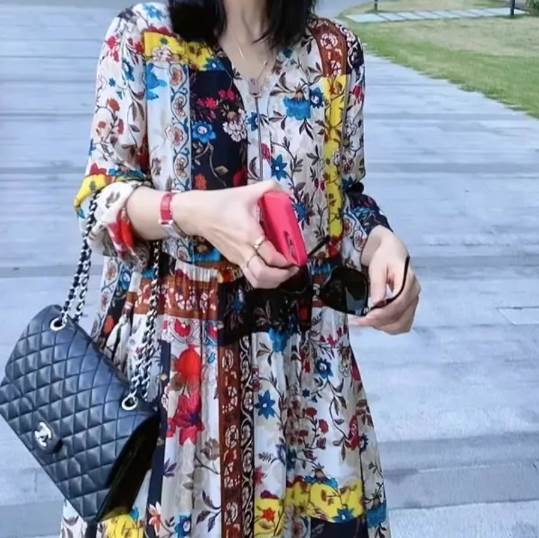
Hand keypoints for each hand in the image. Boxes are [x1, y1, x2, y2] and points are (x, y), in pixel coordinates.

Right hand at [172, 181, 297, 288]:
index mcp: (249, 233)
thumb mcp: (247, 192)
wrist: (196, 213)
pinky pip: (250, 276)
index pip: (271, 257)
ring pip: (256, 281)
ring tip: (283, 272)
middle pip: (263, 275)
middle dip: (282, 276)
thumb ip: (270, 188)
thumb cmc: (220, 203)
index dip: (286, 261)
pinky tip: (271, 268)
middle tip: (292, 268)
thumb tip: (287, 192)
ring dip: (273, 281)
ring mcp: (238, 257)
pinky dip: (263, 278)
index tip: (296, 256)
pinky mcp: (234, 260)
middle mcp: (244, 250)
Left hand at [354, 226, 420, 333]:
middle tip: (360, 321)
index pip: (398, 304)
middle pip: (400, 317)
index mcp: (408, 281)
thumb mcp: (377, 265)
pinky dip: (388, 326)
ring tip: (366, 321)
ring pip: (402, 324)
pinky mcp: (409, 308)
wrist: (392, 252)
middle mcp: (414, 294)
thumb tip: (377, 302)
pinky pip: (402, 324)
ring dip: (383, 326)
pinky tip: (376, 321)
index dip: (381, 314)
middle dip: (379, 322)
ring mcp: (413, 302)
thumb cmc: (385, 256)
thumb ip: (378, 283)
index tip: (365, 318)